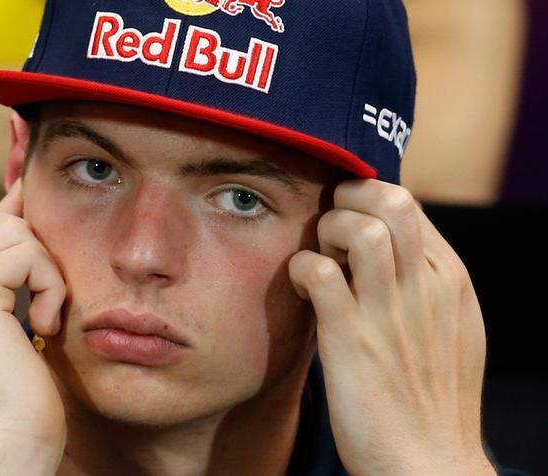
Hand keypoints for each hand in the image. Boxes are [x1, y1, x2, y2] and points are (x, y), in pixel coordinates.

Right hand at [0, 179, 66, 475]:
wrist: (9, 448)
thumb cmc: (24, 403)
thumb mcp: (19, 333)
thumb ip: (16, 286)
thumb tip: (36, 241)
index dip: (6, 224)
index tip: (42, 259)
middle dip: (21, 238)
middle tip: (40, 289)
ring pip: (8, 228)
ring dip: (44, 269)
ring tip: (45, 319)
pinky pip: (24, 251)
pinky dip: (49, 284)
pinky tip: (46, 328)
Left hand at [289, 179, 494, 475]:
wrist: (427, 460)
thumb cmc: (431, 395)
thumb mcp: (450, 327)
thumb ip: (425, 281)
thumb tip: (391, 244)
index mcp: (450, 280)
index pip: (409, 204)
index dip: (369, 200)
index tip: (348, 217)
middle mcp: (424, 286)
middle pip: (392, 200)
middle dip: (351, 198)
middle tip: (331, 225)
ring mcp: (388, 311)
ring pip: (358, 228)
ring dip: (327, 230)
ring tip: (321, 256)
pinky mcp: (351, 338)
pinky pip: (319, 272)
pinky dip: (302, 267)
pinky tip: (303, 287)